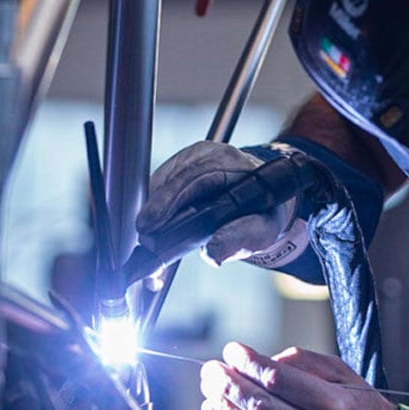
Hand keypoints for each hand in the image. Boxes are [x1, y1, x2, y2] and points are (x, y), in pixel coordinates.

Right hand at [137, 141, 298, 265]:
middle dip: (154, 212)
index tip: (150, 224)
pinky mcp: (178, 168)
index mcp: (230, 163)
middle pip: (171, 179)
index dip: (167, 200)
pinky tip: (155, 233)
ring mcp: (190, 159)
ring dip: (152, 215)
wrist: (263, 197)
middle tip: (145, 241)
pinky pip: (159, 187)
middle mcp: (207, 155)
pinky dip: (155, 211)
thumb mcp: (263, 228)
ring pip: (160, 184)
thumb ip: (241, 239)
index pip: (192, 176)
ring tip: (151, 244)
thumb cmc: (263, 210)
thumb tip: (213, 254)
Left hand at [199, 342, 397, 409]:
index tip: (233, 350)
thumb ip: (305, 362)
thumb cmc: (362, 409)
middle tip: (212, 368)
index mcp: (332, 404)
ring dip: (223, 408)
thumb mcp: (344, 374)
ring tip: (209, 389)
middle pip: (260, 405)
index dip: (249, 362)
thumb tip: (265, 360)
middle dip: (228, 383)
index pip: (278, 379)